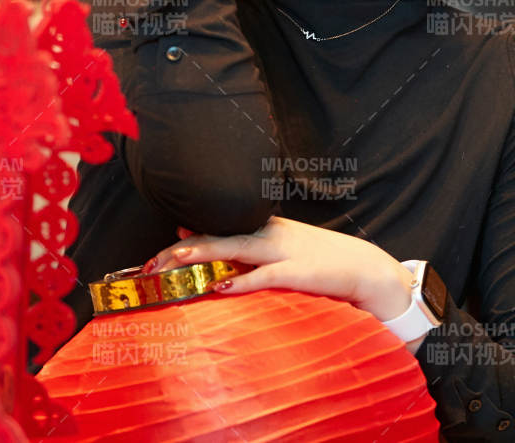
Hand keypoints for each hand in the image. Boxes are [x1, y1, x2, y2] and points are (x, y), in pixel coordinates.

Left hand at [144, 217, 419, 338]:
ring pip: (234, 249)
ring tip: (175, 260)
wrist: (363, 268)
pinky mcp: (298, 271)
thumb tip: (203, 241)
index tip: (154, 258)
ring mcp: (282, 251)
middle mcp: (267, 234)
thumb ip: (244, 249)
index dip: (182, 244)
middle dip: (181, 252)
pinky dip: (241, 281)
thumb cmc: (318, 261)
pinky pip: (264, 275)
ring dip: (203, 254)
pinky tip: (220, 286)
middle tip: (151, 264)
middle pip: (216, 239)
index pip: (214, 232)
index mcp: (262, 229)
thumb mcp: (278, 250)